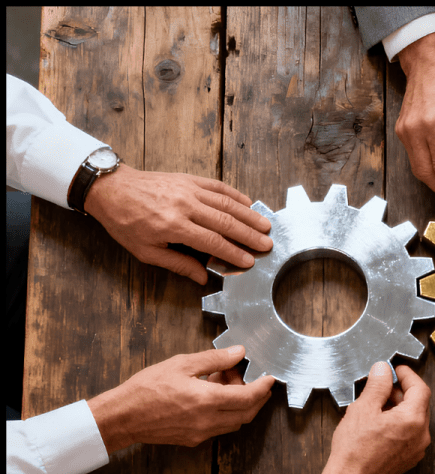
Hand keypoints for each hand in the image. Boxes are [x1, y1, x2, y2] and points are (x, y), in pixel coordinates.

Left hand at [83, 164, 272, 283]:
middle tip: (267, 244)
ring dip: (249, 215)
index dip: (234, 253)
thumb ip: (178, 263)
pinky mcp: (189, 179)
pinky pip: (218, 186)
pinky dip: (236, 195)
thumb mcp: (146, 251)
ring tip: (266, 226)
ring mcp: (189, 189)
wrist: (113, 189)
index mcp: (173, 226)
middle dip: (249, 235)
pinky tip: (249, 203)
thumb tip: (203, 277)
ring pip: (227, 203)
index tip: (249, 261)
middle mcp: (185, 206)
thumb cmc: (126, 223)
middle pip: (226, 222)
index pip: (212, 241)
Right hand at [87, 345, 275, 453]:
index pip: (248, 398)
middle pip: (246, 414)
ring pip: (234, 422)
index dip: (263, 388)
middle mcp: (207, 421)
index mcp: (206, 401)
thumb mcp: (182, 364)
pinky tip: (212, 394)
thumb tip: (238, 352)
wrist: (121, 417)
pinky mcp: (192, 439)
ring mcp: (200, 433)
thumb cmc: (146, 389)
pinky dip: (224, 411)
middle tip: (249, 377)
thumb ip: (214, 359)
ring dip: (238, 403)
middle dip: (256, 396)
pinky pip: (219, 426)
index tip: (270, 377)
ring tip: (224, 381)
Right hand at [315, 362, 430, 473]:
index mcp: (413, 420)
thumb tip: (383, 370)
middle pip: (419, 403)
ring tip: (378, 403)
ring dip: (400, 406)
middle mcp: (420, 435)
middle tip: (384, 384)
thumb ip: (377, 385)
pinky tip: (380, 421)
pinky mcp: (408, 458)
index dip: (407, 375)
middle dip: (402, 390)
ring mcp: (416, 449)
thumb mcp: (363, 408)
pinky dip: (399, 421)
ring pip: (414, 418)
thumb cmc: (354, 450)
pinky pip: (410, 433)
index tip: (395, 370)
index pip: (420, 388)